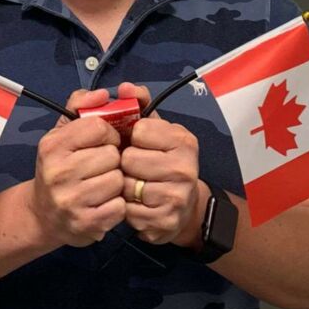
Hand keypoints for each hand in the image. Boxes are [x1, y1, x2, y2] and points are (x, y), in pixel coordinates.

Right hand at [31, 89, 125, 246]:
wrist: (43, 216)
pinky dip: (117, 205)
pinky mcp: (85, 224)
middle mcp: (58, 173)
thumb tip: (102, 93)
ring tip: (102, 184)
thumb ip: (80, 106)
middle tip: (102, 166)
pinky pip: (119, 207)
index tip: (103, 142)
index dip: (108, 133)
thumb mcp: (62, 133)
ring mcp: (71, 201)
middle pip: (112, 155)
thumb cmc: (60, 167)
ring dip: (116, 182)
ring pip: (118, 180)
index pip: (99, 127)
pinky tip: (103, 203)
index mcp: (52, 146)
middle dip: (112, 159)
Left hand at [118, 82, 202, 245]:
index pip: (139, 131)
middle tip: (135, 168)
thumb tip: (125, 87)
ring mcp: (177, 196)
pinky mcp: (165, 221)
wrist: (182, 207)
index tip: (139, 144)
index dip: (132, 138)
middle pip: (129, 160)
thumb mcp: (152, 128)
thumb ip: (137, 102)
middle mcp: (185, 167)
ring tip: (134, 185)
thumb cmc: (159, 160)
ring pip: (126, 186)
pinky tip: (136, 205)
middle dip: (125, 164)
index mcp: (183, 139)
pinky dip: (126, 208)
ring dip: (123, 186)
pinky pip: (127, 211)